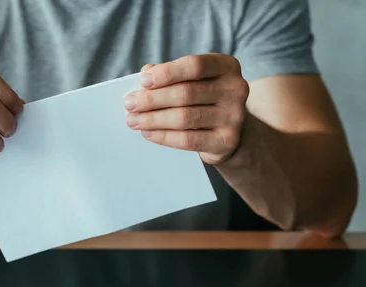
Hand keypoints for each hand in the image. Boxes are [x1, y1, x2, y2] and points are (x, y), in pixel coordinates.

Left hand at [124, 54, 249, 163]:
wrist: (227, 132)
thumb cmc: (202, 100)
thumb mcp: (191, 81)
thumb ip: (170, 75)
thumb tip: (145, 75)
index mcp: (226, 66)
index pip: (195, 65)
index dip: (167, 72)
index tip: (143, 80)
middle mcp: (235, 89)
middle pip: (186, 93)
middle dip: (152, 99)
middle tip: (129, 104)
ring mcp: (234, 116)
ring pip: (185, 117)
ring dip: (153, 119)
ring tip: (133, 120)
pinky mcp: (226, 140)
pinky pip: (188, 139)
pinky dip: (164, 136)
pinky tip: (148, 133)